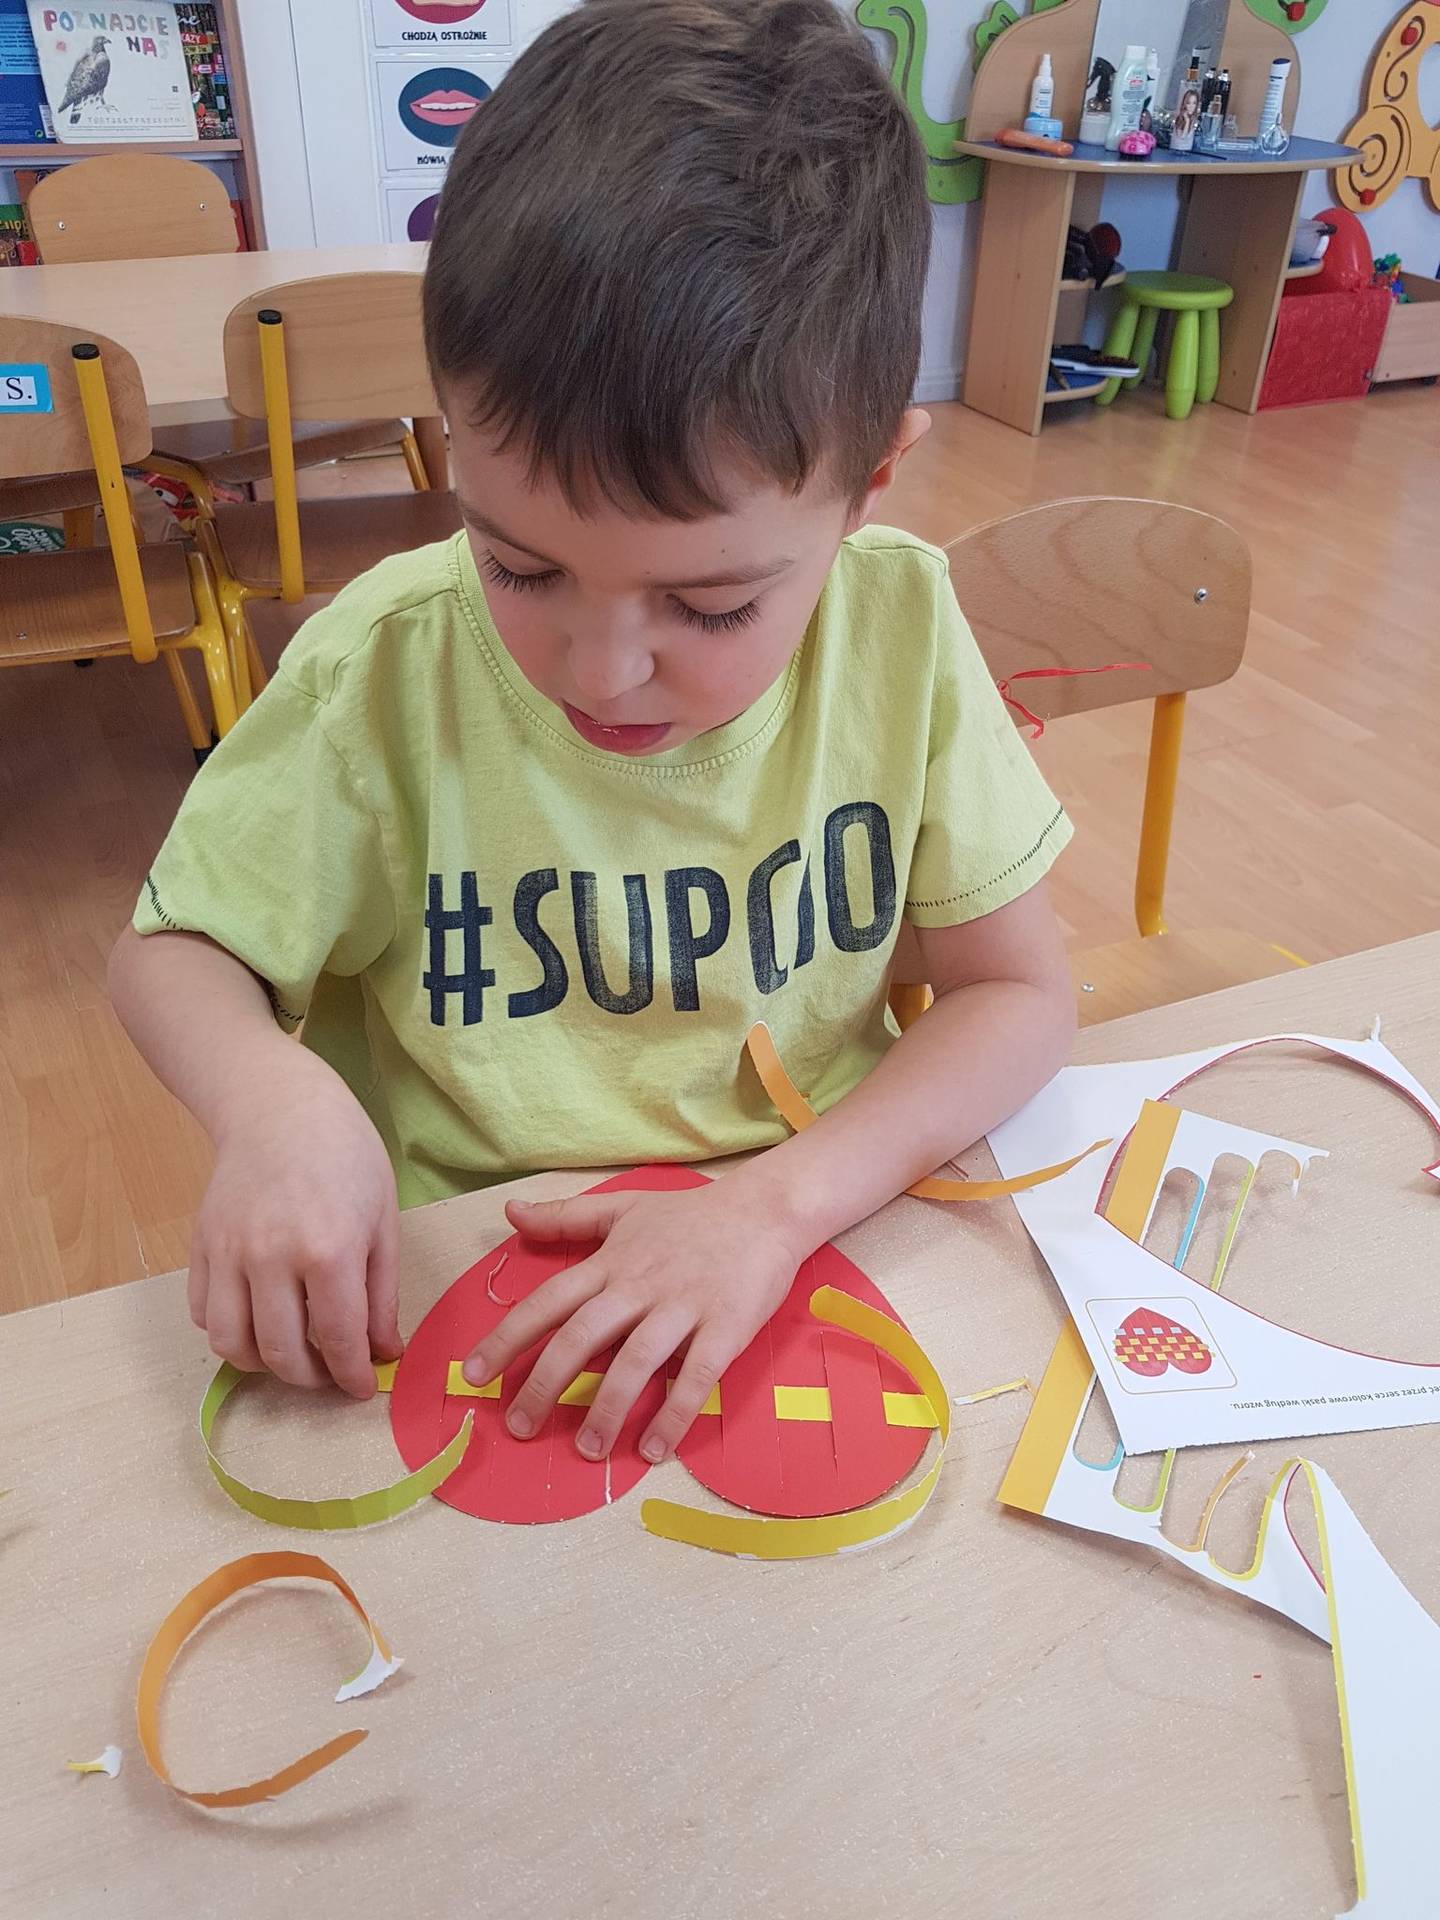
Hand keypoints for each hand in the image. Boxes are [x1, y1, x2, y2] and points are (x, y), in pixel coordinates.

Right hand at [188, 1051, 401, 1397]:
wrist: (281, 1106)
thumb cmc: (345, 1157)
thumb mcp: (382, 1221)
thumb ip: (382, 1294)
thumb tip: (385, 1352)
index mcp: (328, 1250)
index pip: (337, 1341)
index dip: (352, 1376)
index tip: (361, 1387)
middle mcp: (271, 1257)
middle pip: (280, 1353)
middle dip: (310, 1379)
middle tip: (328, 1374)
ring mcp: (228, 1252)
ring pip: (230, 1344)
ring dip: (262, 1364)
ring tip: (290, 1354)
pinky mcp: (200, 1246)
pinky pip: (203, 1313)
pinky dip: (228, 1332)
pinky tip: (257, 1319)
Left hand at [462, 1181, 805, 1462]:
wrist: (766, 1209)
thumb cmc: (691, 1215)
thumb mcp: (623, 1208)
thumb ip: (565, 1217)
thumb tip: (508, 1213)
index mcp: (612, 1262)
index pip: (549, 1301)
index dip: (508, 1338)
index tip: (474, 1375)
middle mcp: (640, 1286)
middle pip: (581, 1338)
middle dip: (545, 1385)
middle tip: (519, 1426)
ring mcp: (683, 1307)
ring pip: (635, 1363)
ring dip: (606, 1410)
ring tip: (587, 1450)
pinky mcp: (725, 1327)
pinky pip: (696, 1376)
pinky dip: (673, 1414)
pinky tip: (654, 1448)